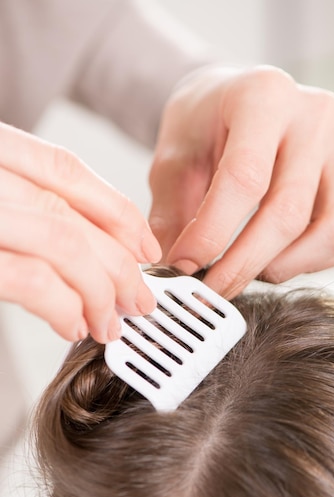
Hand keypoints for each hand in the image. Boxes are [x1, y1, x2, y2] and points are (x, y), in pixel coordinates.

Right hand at [0, 122, 160, 342]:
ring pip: (65, 244)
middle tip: (140, 300)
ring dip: (100, 292)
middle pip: (73, 211)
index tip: (146, 247)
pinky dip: (65, 307)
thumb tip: (86, 247)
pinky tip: (74, 325)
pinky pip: (35, 281)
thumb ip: (20, 203)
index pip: (64, 168)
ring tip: (110, 323)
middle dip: (120, 264)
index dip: (116, 210)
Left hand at [149, 65, 333, 297]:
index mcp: (264, 96)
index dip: (212, 233)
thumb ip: (169, 215)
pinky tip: (278, 256)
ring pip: (333, 231)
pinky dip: (314, 262)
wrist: (235, 105)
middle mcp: (315, 115)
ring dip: (284, 266)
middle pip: (288, 212)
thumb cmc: (204, 129)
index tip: (185, 266)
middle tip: (210, 289)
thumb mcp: (172, 160)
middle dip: (243, 264)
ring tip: (247, 267)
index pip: (245, 178)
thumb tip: (174, 273)